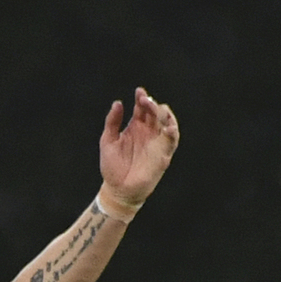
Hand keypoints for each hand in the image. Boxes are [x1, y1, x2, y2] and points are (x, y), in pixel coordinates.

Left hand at [99, 87, 179, 211]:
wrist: (117, 189)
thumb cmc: (112, 166)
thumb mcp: (107, 142)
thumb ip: (112, 122)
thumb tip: (118, 102)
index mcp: (135, 126)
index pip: (142, 107)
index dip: (142, 98)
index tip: (138, 92)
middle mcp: (148, 131)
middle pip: (155, 111)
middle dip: (151, 103)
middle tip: (144, 100)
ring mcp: (157, 142)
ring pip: (167, 121)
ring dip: (163, 113)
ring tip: (154, 108)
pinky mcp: (163, 154)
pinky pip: (172, 140)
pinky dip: (172, 131)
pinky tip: (168, 126)